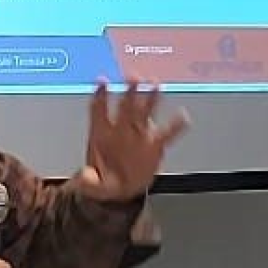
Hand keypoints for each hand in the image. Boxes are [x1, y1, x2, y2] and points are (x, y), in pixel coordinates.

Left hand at [76, 78, 189, 202]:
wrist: (121, 190)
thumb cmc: (104, 179)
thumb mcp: (91, 184)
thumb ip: (88, 180)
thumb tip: (83, 179)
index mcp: (101, 132)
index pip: (99, 109)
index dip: (100, 95)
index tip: (102, 80)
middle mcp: (121, 127)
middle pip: (125, 105)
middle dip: (129, 91)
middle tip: (134, 76)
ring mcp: (139, 133)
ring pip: (145, 111)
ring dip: (149, 98)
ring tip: (155, 84)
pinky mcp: (155, 144)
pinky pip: (167, 133)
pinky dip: (175, 125)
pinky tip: (183, 116)